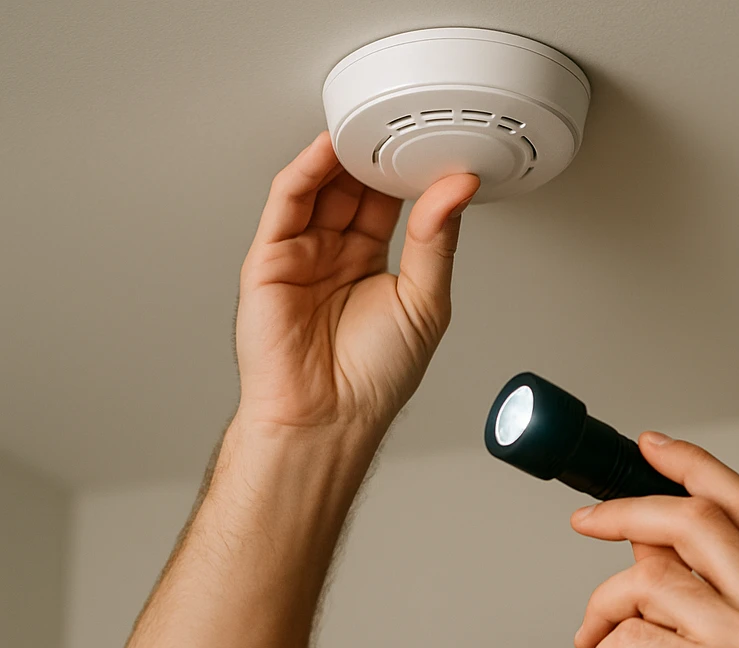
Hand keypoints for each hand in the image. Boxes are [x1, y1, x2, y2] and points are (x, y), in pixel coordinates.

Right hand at [233, 130, 479, 435]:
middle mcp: (336, 256)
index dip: (407, 176)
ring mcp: (302, 254)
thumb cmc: (372, 380)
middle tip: (400, 128)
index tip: (433, 149)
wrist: (327, 418)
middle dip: (374, 158)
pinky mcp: (269, 258)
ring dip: (341, 156)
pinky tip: (327, 150)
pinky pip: (286, 204)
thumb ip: (438, 241)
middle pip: (353, 189)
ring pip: (320, 189)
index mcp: (373, 266)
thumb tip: (458, 192)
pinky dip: (305, 172)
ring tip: (367, 128)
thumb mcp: (426, 302)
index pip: (389, 205)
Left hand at [570, 433, 738, 647]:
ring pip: (645, 578)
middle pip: (691, 518)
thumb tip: (646, 534)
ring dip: (601, 608)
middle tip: (583, 522)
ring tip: (594, 644)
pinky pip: (626, 637)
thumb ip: (706, 588)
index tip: (647, 446)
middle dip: (623, 509)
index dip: (688, 462)